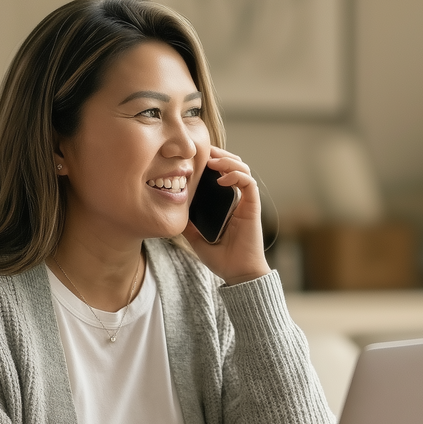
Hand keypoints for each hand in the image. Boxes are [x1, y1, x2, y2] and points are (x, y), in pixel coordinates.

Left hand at [181, 147, 271, 285]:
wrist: (238, 272)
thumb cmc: (221, 258)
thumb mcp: (196, 237)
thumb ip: (187, 222)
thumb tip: (170, 211)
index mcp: (226, 203)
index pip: (223, 173)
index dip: (213, 161)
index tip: (195, 157)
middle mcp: (238, 199)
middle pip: (234, 165)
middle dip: (220, 154)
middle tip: (203, 151)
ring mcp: (246, 202)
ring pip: (243, 169)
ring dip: (228, 161)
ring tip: (211, 162)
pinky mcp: (252, 207)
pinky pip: (248, 183)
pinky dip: (236, 175)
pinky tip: (221, 179)